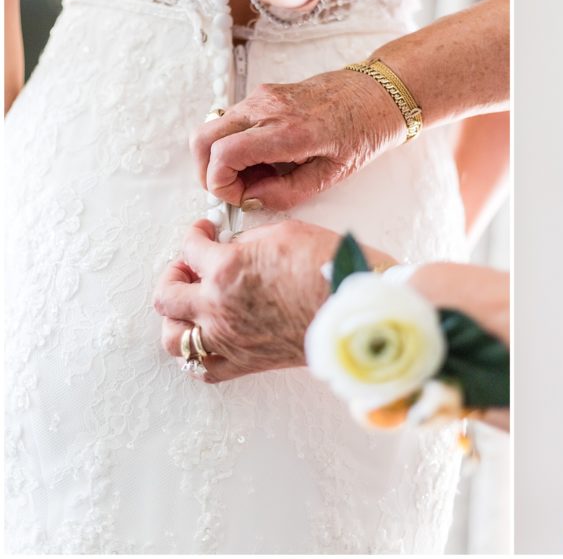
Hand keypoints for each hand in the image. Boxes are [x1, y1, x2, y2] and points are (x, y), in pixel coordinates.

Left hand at [154, 219, 396, 382]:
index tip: (205, 232)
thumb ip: (250, 240)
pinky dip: (197, 355)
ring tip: (189, 306)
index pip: (190, 247)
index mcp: (227, 268)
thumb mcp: (288, 232)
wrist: (357, 308)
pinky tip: (208, 340)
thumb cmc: (331, 267)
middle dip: (174, 274)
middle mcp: (218, 306)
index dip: (195, 234)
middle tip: (189, 266)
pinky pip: (204, 368)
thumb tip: (235, 247)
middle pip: (167, 294)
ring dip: (175, 318)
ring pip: (174, 338)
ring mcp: (229, 339)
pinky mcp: (246, 362)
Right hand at [190, 69, 403, 209]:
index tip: (239, 197)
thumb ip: (287, 192)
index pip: (222, 155)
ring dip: (221, 157)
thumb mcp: (333, 174)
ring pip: (212, 127)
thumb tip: (251, 198)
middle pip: (203, 139)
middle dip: (208, 171)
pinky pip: (230, 120)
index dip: (220, 184)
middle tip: (235, 189)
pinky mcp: (263, 94)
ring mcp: (262, 97)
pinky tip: (264, 157)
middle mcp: (267, 109)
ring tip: (257, 173)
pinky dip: (234, 142)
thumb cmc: (363, 130)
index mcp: (288, 131)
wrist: (378, 93)